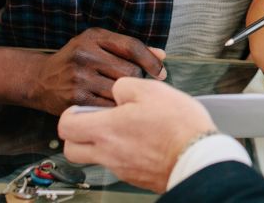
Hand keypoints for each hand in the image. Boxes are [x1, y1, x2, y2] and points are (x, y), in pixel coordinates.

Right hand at [27, 28, 166, 114]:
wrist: (40, 80)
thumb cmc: (76, 61)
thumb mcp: (98, 45)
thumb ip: (129, 48)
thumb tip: (161, 56)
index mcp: (93, 38)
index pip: (132, 47)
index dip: (151, 61)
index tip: (161, 73)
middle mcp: (85, 55)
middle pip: (129, 70)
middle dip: (137, 80)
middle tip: (134, 87)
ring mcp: (79, 78)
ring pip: (120, 90)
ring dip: (127, 96)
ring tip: (124, 97)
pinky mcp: (75, 99)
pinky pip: (108, 106)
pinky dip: (115, 108)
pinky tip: (114, 107)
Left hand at [59, 78, 214, 192]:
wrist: (197, 156)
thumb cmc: (177, 125)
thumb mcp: (152, 90)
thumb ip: (126, 86)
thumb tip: (117, 90)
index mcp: (106, 129)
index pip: (66, 126)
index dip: (69, 114)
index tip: (81, 108)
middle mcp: (107, 153)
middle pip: (71, 149)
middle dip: (77, 135)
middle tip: (94, 121)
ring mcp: (120, 168)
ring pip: (95, 157)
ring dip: (101, 144)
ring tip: (125, 129)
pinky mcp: (135, 177)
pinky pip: (118, 165)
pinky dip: (124, 153)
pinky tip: (144, 141)